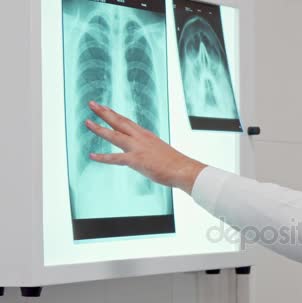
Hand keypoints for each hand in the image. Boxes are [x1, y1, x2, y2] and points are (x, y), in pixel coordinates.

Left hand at [85, 101, 205, 193]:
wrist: (183, 169)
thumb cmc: (175, 163)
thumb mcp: (161, 151)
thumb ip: (150, 150)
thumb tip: (147, 155)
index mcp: (147, 135)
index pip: (127, 122)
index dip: (115, 115)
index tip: (105, 108)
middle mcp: (141, 138)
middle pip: (119, 122)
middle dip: (104, 113)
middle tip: (92, 104)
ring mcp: (137, 148)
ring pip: (115, 135)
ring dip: (100, 128)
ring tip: (87, 122)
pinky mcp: (136, 160)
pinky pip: (115, 158)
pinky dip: (103, 158)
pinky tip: (92, 156)